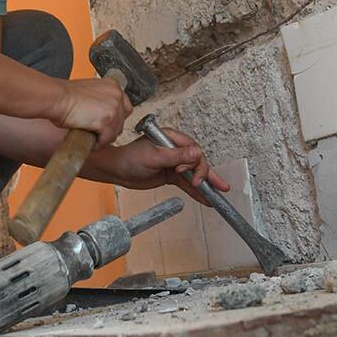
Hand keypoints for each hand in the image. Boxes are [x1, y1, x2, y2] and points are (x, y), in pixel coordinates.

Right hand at [47, 77, 133, 147]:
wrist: (57, 98)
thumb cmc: (65, 96)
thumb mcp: (89, 92)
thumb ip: (100, 101)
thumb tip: (103, 115)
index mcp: (113, 86)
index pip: (124, 107)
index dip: (115, 118)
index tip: (106, 123)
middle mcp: (117, 95)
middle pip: (122, 121)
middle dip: (111, 129)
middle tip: (98, 133)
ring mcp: (113, 108)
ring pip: (115, 132)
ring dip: (104, 138)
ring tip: (92, 138)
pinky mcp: (107, 120)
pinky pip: (107, 139)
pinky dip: (98, 144)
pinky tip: (90, 141)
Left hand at [90, 128, 230, 205]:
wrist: (116, 170)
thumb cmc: (129, 158)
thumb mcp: (153, 156)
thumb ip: (176, 156)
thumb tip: (197, 153)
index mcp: (172, 138)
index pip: (193, 149)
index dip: (195, 162)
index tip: (189, 174)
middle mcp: (175, 149)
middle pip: (197, 161)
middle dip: (206, 174)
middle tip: (211, 186)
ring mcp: (174, 163)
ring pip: (194, 174)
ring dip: (206, 184)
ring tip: (220, 193)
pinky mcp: (170, 175)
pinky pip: (186, 183)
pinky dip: (195, 191)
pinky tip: (205, 198)